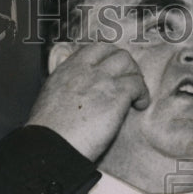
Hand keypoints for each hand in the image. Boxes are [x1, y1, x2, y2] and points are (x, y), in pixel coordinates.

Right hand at [26, 42, 149, 161]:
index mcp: (69, 68)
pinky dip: (142, 95)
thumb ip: (66, 86)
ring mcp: (102, 80)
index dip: (111, 58)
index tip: (115, 71)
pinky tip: (139, 106)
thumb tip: (73, 91)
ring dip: (137, 79)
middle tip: (129, 83)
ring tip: (136, 96)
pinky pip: (137, 85)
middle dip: (128, 67)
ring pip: (129, 66)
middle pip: (117, 54)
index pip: (96, 48)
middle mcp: (86, 69)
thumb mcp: (51, 97)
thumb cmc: (50, 131)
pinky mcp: (116, 95)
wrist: (52, 144)